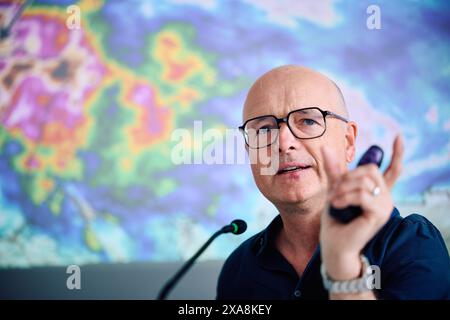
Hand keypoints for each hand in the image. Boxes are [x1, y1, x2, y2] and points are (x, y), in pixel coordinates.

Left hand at [320, 135, 403, 280]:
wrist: (334, 243)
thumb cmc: (335, 219)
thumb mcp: (335, 190)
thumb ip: (335, 172)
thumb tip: (325, 148)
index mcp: (377, 191)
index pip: (393, 169)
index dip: (397, 153)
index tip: (399, 137)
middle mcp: (385, 197)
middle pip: (370, 170)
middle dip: (348, 177)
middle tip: (336, 192)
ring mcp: (384, 205)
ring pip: (365, 182)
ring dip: (343, 189)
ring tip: (335, 200)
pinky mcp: (379, 214)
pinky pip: (362, 195)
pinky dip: (345, 197)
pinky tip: (337, 204)